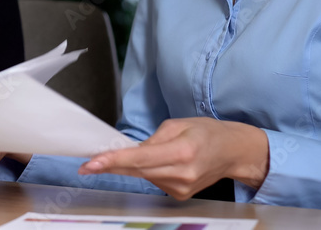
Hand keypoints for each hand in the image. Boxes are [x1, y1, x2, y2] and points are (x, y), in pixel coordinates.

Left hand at [78, 117, 268, 199]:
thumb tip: (131, 151)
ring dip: (134, 166)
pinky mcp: (181, 196)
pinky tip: (161, 162)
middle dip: (111, 166)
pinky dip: (149, 171)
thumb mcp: (179, 124)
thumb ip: (152, 138)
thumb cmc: (207, 132)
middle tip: (87, 165)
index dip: (114, 161)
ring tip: (151, 151)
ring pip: (144, 177)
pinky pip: (154, 181)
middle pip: (137, 171)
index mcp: (182, 151)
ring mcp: (182, 188)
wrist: (232, 153)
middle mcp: (182, 173)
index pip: (140, 158)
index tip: (92, 163)